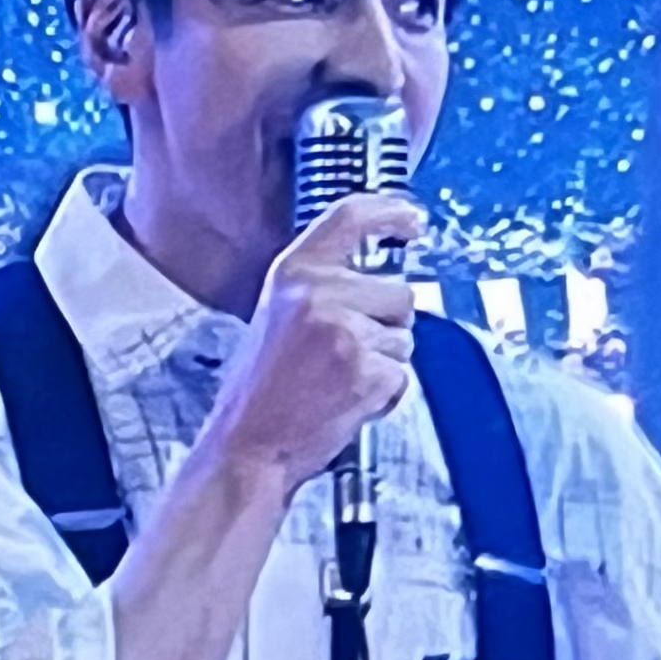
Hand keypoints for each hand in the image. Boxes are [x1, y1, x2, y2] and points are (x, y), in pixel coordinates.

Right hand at [203, 192, 425, 485]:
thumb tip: (376, 280)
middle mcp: (319, 294)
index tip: (413, 219)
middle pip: (399, 291)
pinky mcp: (366, 371)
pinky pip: (402, 375)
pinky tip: (347, 400)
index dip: (390, 212)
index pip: (350, 217)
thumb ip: (322, 289)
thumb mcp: (277, 317)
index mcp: (292, 274)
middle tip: (346, 354)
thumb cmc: (261, 391)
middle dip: (388, 324)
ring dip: (385, 361)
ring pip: (404, 336)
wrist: (248, 447)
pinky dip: (384, 394)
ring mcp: (345, 332)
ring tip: (339, 379)